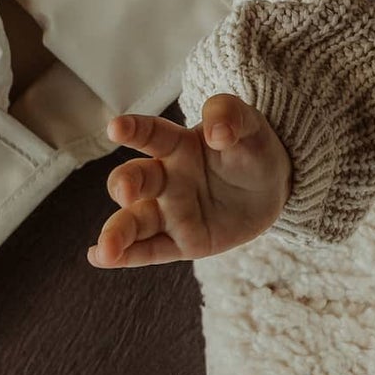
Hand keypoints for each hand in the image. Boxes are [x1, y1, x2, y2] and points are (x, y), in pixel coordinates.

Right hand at [86, 96, 289, 267]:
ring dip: (117, 232)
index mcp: (178, 145)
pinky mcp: (183, 242)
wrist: (273, 187)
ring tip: (105, 248)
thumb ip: (229, 115)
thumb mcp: (249, 124)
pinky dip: (128, 256)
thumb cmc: (251, 149)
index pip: (152, 135)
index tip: (115, 127)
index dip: (133, 130)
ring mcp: (171, 212)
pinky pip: (151, 250)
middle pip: (135, 179)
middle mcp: (166, 179)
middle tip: (126, 191)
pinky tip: (102, 258)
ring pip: (135, 221)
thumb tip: (216, 131)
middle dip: (125, 184)